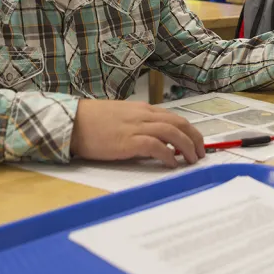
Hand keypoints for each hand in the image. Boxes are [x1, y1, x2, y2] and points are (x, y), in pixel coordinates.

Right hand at [70, 100, 204, 167]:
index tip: (196, 143)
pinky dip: (168, 155)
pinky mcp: (128, 141)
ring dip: (186, 146)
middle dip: (194, 138)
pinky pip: (156, 146)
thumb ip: (140, 126)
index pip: (174, 117)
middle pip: (179, 123)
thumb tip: (157, 143)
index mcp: (143, 109)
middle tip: (200, 153)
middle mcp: (143, 115)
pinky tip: (172, 164)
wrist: (73, 121)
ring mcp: (136, 127)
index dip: (189, 130)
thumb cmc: (94, 121)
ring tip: (192, 160)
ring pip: (172, 132)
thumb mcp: (122, 118)